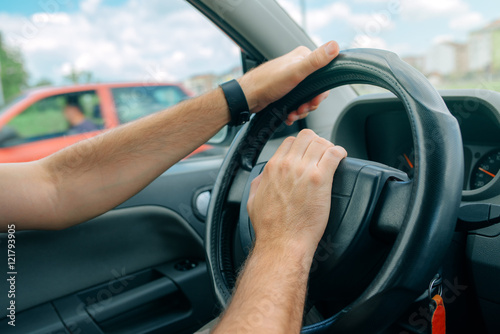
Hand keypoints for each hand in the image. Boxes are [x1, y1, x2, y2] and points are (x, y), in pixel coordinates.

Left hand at [238, 41, 339, 124]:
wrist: (248, 97)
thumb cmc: (267, 83)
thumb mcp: (296, 72)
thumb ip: (316, 61)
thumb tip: (334, 46)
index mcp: (303, 57)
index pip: (324, 74)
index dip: (321, 92)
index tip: (314, 101)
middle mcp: (298, 66)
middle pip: (316, 89)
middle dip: (310, 103)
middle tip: (302, 109)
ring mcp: (291, 79)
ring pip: (306, 97)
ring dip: (302, 109)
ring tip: (293, 113)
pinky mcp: (285, 90)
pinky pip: (297, 102)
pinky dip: (295, 111)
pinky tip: (289, 115)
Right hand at [247, 129, 346, 257]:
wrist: (282, 242)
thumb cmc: (270, 227)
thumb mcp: (253, 200)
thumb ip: (259, 183)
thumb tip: (264, 177)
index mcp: (273, 168)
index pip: (290, 141)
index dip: (302, 145)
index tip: (308, 152)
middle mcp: (288, 165)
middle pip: (307, 136)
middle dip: (317, 142)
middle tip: (323, 153)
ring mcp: (304, 171)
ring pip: (321, 142)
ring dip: (329, 147)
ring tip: (333, 157)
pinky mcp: (320, 179)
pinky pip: (334, 154)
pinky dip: (340, 153)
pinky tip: (341, 158)